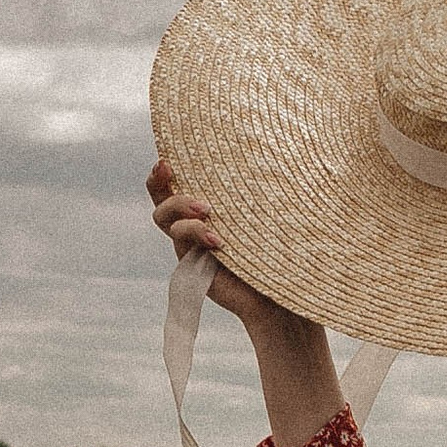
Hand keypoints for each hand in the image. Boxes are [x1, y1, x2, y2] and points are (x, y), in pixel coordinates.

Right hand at [146, 160, 318, 341]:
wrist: (282, 297)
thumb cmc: (286, 252)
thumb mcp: (275, 214)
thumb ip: (264, 188)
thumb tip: (282, 149)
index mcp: (213, 207)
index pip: (180, 183)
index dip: (165, 170)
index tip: (167, 158)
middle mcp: (197, 224)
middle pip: (160, 199)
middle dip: (159, 182)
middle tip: (170, 171)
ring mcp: (191, 245)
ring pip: (165, 220)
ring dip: (181, 207)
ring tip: (209, 212)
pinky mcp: (192, 264)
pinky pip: (181, 243)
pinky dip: (196, 234)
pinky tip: (218, 240)